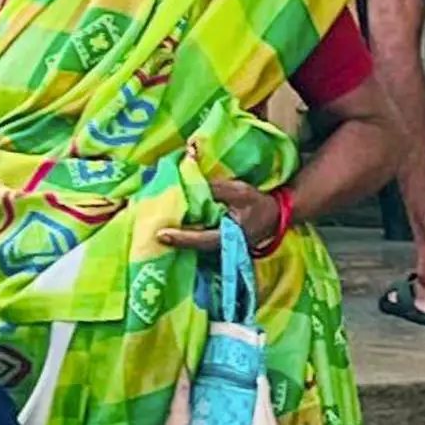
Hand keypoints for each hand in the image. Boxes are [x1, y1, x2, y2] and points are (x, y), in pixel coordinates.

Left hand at [162, 171, 286, 258]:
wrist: (276, 215)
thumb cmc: (258, 203)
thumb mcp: (239, 191)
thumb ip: (216, 187)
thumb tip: (192, 175)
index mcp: (229, 236)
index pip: (201, 239)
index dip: (181, 238)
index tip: (160, 235)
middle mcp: (222, 247)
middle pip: (193, 247)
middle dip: (172, 240)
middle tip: (148, 232)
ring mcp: (220, 248)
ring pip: (194, 246)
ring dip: (176, 239)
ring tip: (154, 229)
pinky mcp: (217, 243)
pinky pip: (197, 241)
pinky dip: (184, 235)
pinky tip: (170, 228)